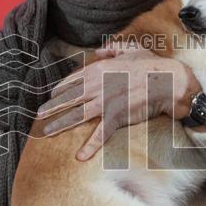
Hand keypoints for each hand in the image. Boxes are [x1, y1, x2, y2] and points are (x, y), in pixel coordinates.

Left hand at [34, 46, 199, 159]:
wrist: (167, 81)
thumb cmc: (151, 65)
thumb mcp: (131, 49)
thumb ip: (112, 49)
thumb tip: (100, 51)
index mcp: (98, 69)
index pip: (72, 81)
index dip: (59, 90)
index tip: (51, 97)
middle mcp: (97, 85)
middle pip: (68, 98)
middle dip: (51, 107)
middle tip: (38, 116)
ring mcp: (105, 101)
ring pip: (76, 115)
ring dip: (59, 124)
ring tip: (46, 132)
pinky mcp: (116, 116)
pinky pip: (100, 134)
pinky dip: (89, 146)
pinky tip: (79, 156)